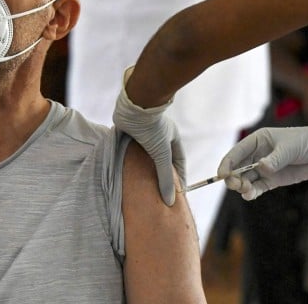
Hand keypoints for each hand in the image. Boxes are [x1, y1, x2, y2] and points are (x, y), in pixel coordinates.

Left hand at [112, 67, 185, 205]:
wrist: (134, 106)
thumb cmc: (152, 128)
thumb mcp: (161, 154)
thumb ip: (165, 177)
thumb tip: (170, 201)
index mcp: (172, 139)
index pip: (178, 163)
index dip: (178, 178)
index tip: (178, 194)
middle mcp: (160, 137)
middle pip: (162, 160)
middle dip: (161, 175)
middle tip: (158, 193)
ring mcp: (145, 134)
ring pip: (146, 157)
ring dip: (144, 169)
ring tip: (143, 187)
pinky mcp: (131, 133)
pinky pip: (133, 152)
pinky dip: (132, 162)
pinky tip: (128, 173)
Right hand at [219, 122, 307, 199]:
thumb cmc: (306, 142)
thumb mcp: (290, 148)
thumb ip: (275, 159)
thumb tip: (261, 168)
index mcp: (257, 140)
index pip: (236, 153)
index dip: (227, 163)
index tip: (222, 175)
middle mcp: (256, 154)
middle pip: (237, 168)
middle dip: (233, 177)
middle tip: (238, 185)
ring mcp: (263, 168)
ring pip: (245, 179)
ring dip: (242, 186)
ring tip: (247, 191)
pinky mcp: (271, 180)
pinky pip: (257, 187)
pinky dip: (251, 192)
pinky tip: (250, 195)